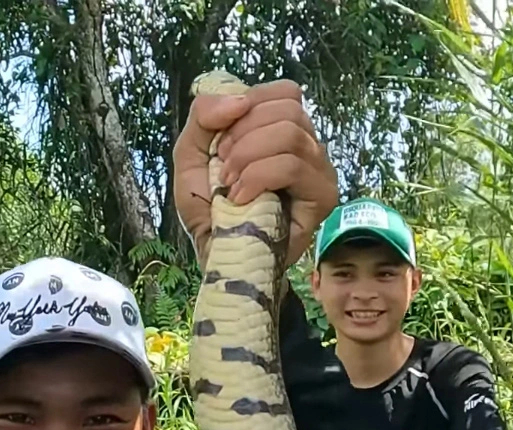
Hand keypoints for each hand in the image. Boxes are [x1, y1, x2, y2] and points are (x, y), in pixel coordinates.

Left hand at [171, 80, 339, 266]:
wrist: (215, 255)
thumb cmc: (208, 208)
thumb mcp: (190, 153)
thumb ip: (204, 116)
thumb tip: (239, 99)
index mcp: (283, 129)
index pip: (285, 92)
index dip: (250, 107)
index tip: (222, 143)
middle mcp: (308, 145)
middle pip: (288, 108)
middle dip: (243, 135)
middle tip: (224, 169)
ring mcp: (320, 170)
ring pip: (291, 134)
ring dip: (247, 158)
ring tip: (230, 187)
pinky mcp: (323, 196)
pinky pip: (294, 166)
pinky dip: (258, 177)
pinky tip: (240, 198)